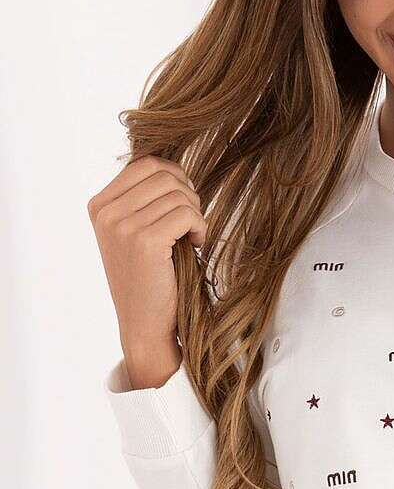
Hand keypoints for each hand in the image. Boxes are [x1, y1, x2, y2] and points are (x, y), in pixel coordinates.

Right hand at [88, 153, 206, 381]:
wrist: (145, 324)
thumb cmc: (149, 278)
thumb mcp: (135, 232)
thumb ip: (144, 199)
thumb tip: (174, 168)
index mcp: (99, 205)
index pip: (145, 164)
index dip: (174, 177)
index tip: (184, 203)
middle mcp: (105, 213)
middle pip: (164, 174)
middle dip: (188, 195)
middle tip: (192, 223)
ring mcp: (122, 226)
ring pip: (178, 194)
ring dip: (195, 214)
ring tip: (192, 237)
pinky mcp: (144, 242)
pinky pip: (187, 214)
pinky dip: (200, 227)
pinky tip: (196, 245)